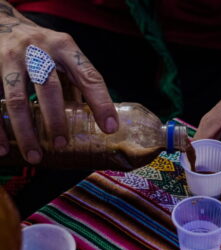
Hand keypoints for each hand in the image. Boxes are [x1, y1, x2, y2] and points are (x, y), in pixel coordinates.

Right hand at [0, 2, 118, 163]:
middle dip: (56, 119)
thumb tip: (95, 115)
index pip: (89, 77)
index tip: (110, 128)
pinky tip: (4, 149)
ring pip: (16, 99)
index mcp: (65, 48)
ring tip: (36, 157)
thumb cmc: (41, 47)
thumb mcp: (63, 56)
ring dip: (26, 132)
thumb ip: (76, 81)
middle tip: (62, 144)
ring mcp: (10, 58)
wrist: (1, 21)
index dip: (102, 103)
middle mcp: (38, 50)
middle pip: (49, 88)